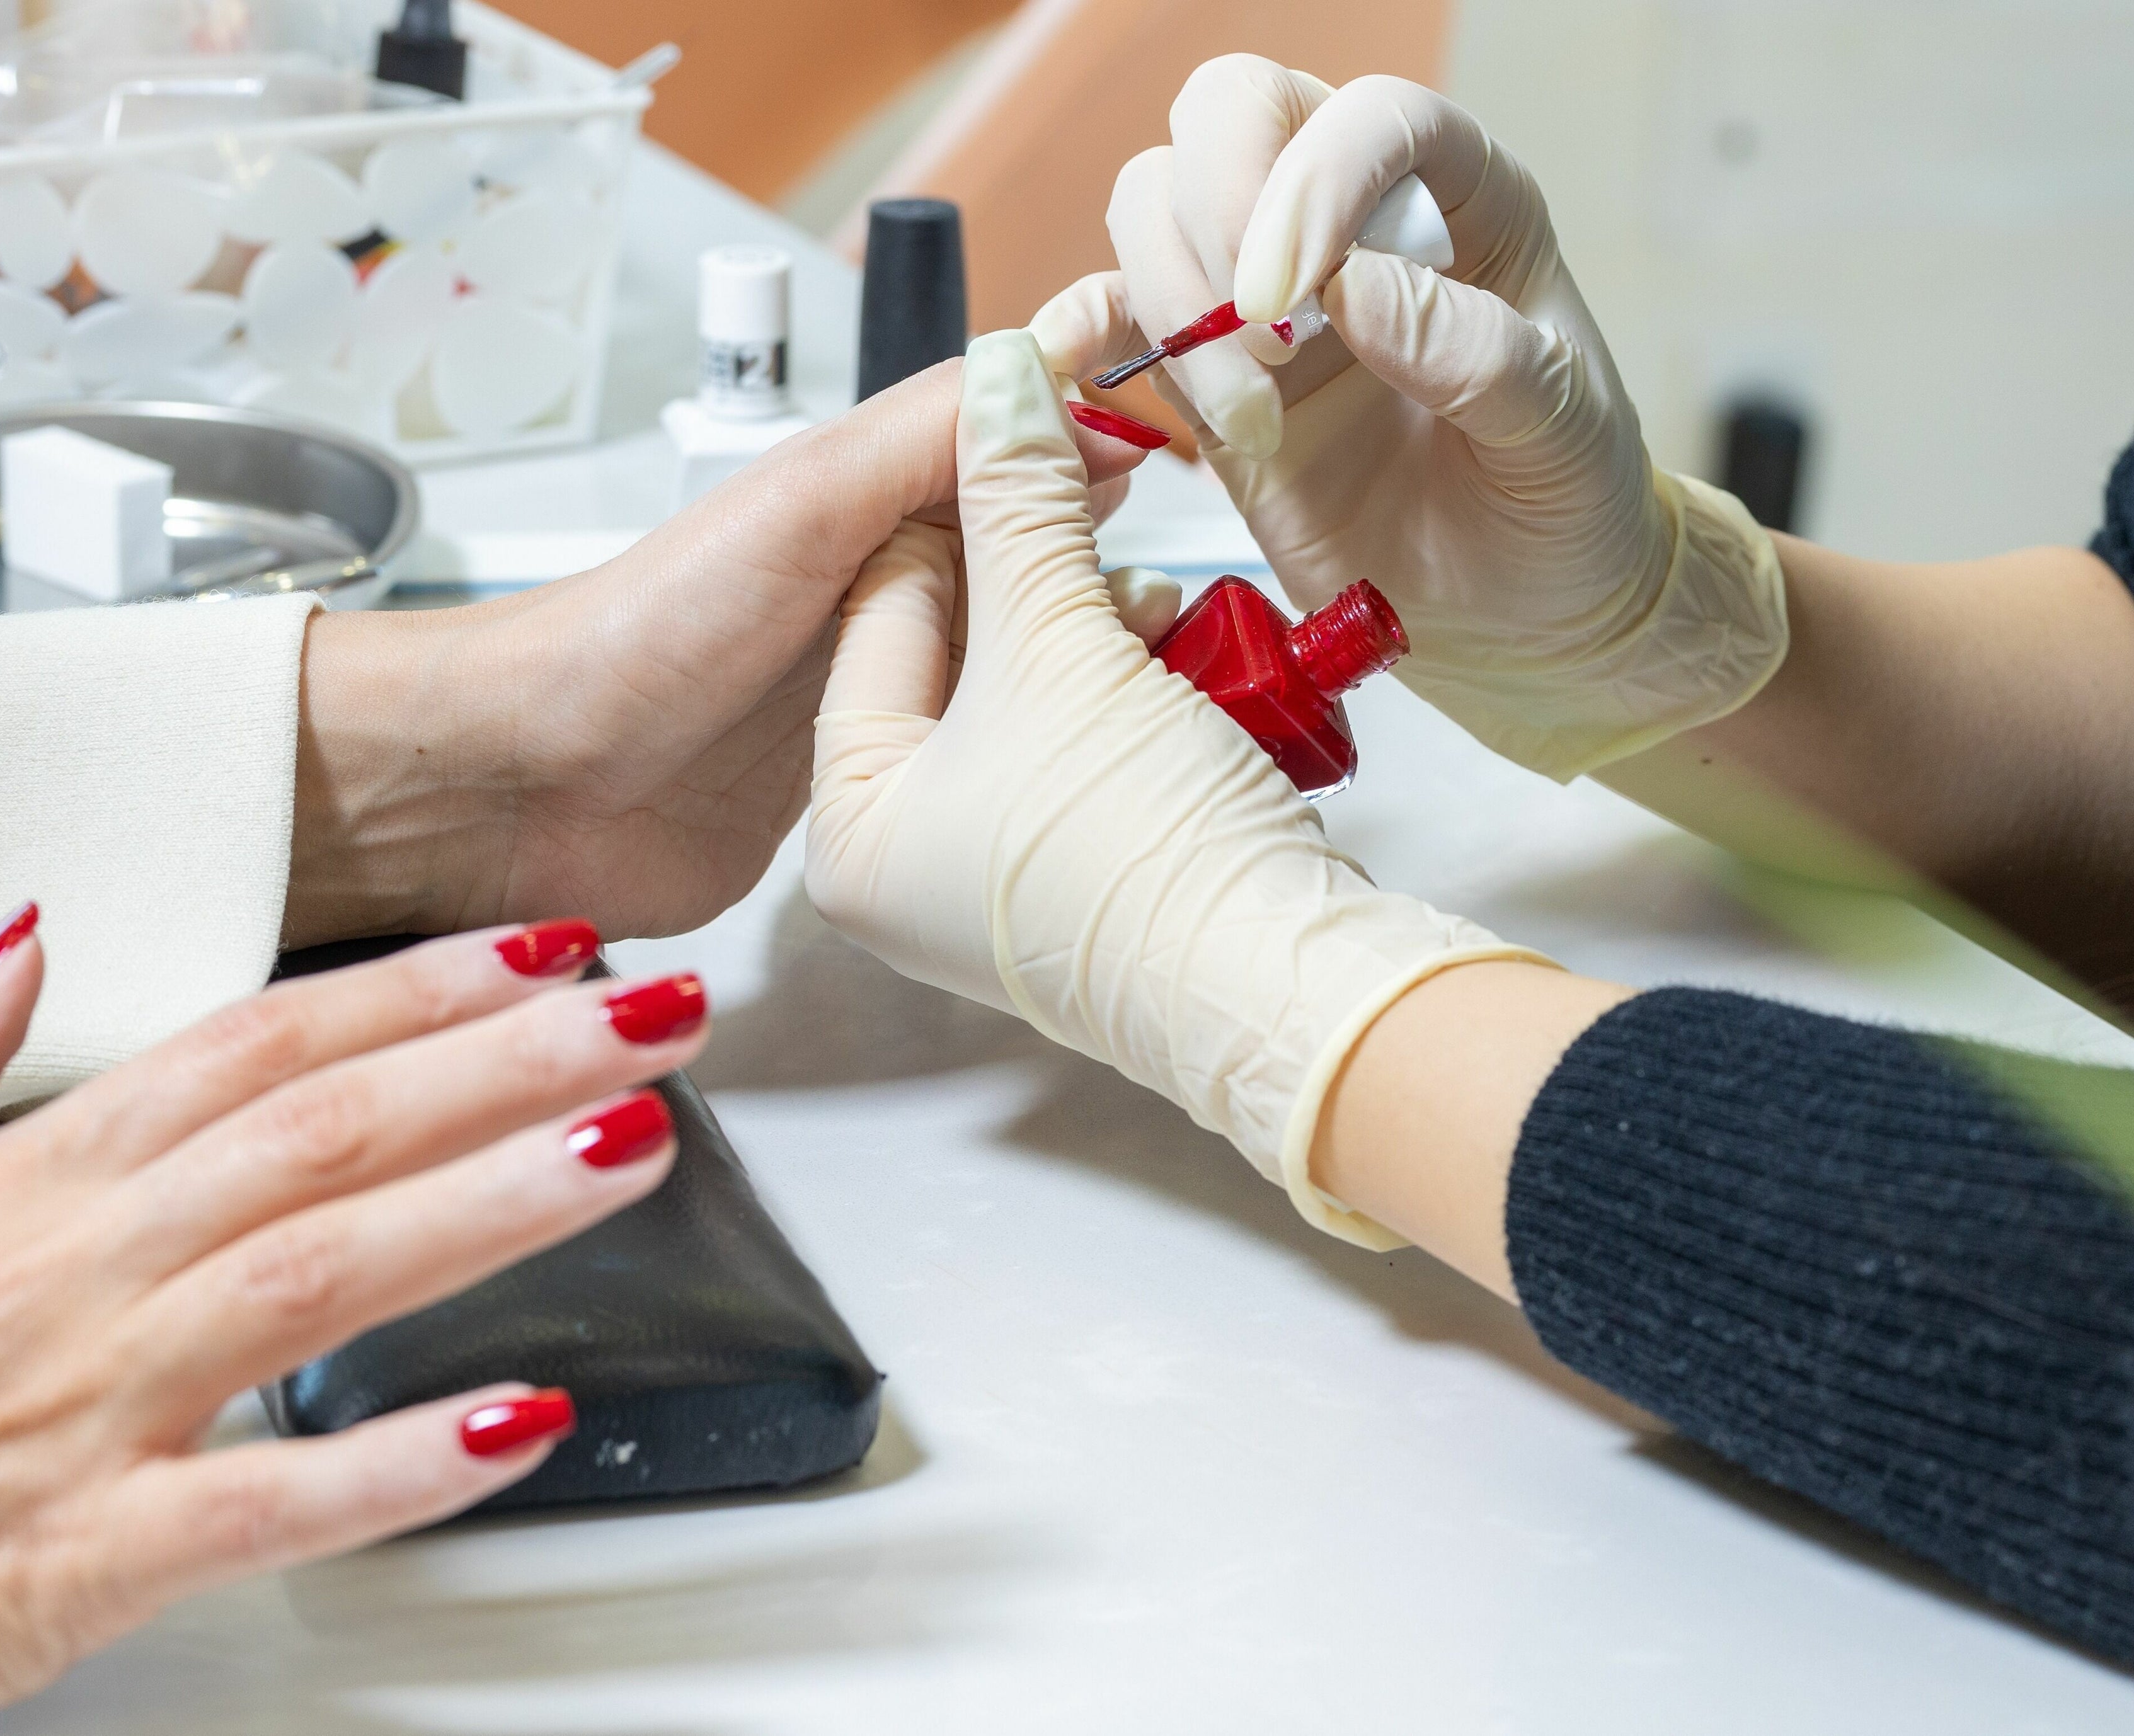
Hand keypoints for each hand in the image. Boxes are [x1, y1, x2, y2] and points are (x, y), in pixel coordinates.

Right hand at [0, 904, 708, 1708]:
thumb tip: (22, 931)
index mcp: (45, 1184)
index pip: (260, 1048)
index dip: (414, 989)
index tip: (552, 946)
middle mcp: (85, 1272)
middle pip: (325, 1135)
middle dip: (505, 1062)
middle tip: (656, 1014)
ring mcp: (93, 1408)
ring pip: (318, 1276)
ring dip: (489, 1203)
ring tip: (635, 1146)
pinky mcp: (92, 1554)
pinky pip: (265, 1501)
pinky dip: (398, 1460)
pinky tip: (530, 1416)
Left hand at [285, 360, 1157, 949]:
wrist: (534, 792)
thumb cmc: (639, 640)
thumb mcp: (807, 504)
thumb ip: (931, 440)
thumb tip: (1057, 372)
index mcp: (868, 513)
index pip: (1011, 466)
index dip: (1092, 459)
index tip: (1181, 458)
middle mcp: (880, 605)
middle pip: (1030, 576)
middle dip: (1103, 580)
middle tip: (1178, 602)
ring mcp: (881, 704)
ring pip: (1018, 675)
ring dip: (1079, 676)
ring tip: (1156, 680)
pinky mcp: (873, 800)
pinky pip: (981, 766)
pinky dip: (1036, 758)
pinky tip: (1085, 765)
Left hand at [805, 330, 1533, 1244]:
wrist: (1279, 992)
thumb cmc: (1135, 851)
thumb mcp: (1058, 643)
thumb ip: (1018, 498)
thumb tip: (1002, 375)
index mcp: (854, 823)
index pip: (885, 612)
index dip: (963, 511)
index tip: (1029, 436)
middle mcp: (906, 865)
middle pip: (960, 657)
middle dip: (1044, 580)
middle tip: (1105, 513)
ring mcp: (997, 882)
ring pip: (1033, 702)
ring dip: (1100, 632)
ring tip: (1161, 598)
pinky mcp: (1084, 886)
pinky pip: (1084, 754)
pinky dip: (1131, 699)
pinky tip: (1181, 656)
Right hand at [1029, 60, 1788, 781]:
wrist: (1528, 615)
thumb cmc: (1566, 506)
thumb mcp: (1563, 436)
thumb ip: (1477, 356)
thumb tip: (1354, 289)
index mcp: (1461, 199)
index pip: (1367, 117)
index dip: (1314, 180)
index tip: (1295, 295)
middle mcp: (1352, 222)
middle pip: (1229, 115)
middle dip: (1217, 217)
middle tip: (1267, 346)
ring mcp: (1268, 297)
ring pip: (1154, 204)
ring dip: (1172, 304)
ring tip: (1249, 420)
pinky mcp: (1207, 379)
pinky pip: (1112, 318)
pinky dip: (1082, 336)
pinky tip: (1088, 383)